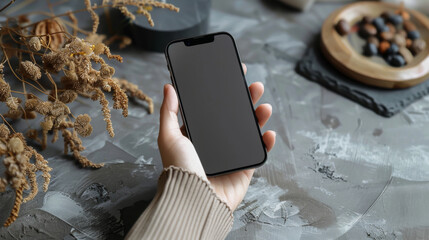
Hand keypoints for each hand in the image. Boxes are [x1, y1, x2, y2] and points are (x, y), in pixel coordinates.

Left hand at [158, 64, 275, 210]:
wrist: (193, 199)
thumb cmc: (178, 170)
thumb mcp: (168, 137)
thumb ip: (169, 112)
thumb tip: (168, 87)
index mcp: (198, 134)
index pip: (214, 108)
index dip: (224, 92)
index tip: (233, 76)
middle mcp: (216, 143)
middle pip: (235, 116)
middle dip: (246, 100)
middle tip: (254, 86)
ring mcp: (231, 155)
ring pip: (250, 131)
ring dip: (259, 117)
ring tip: (264, 106)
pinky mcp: (244, 168)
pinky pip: (259, 152)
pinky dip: (267, 143)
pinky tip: (269, 133)